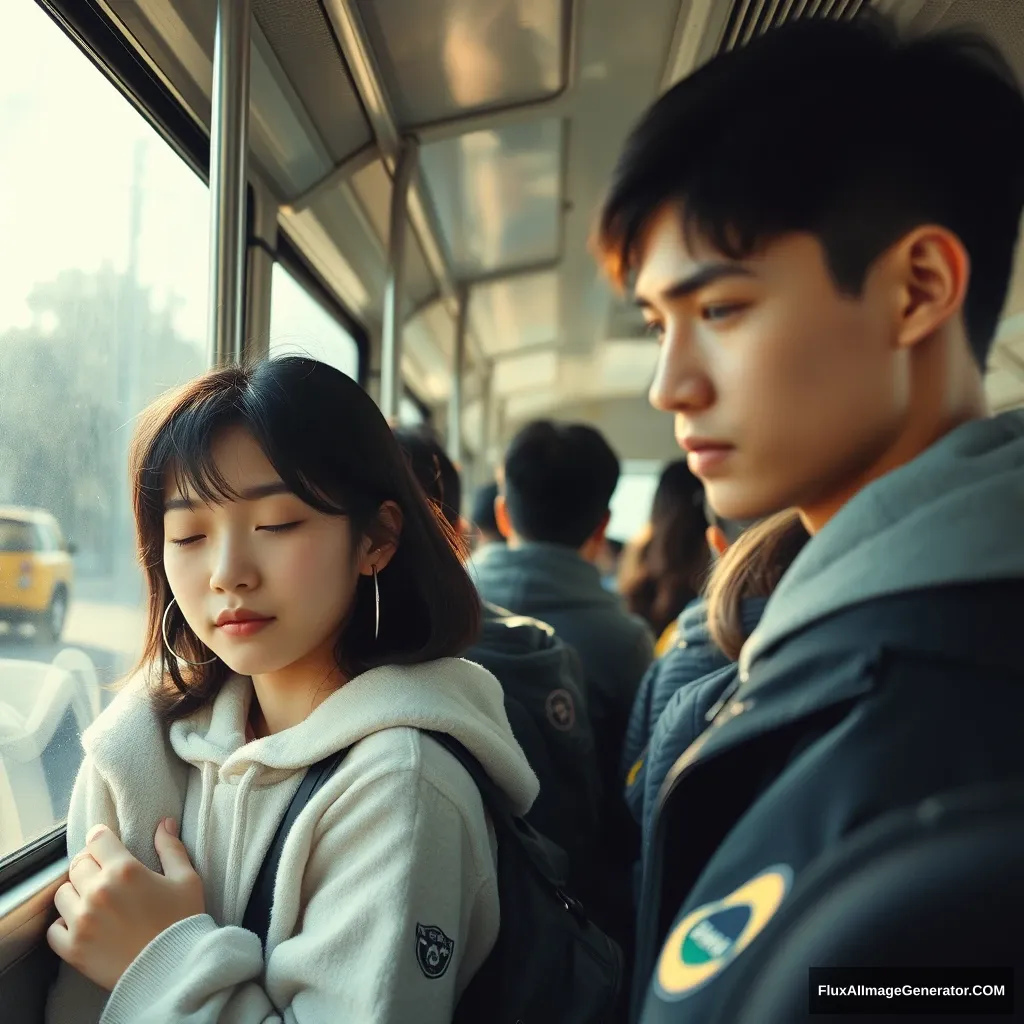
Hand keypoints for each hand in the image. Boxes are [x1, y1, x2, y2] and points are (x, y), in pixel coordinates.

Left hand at [47, 819, 204, 989]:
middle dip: (90, 864)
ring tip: (93, 900)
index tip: (106, 844)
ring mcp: (82, 920)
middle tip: (103, 874)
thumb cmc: (182, 922)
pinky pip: (54, 929)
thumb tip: (164, 823)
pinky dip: (64, 925)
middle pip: (78, 864)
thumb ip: (171, 848)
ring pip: (62, 893)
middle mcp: (99, 891)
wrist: (174, 970)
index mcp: (125, 870)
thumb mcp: (186, 880)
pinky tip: (82, 925)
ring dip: (76, 893)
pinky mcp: (73, 948)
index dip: (102, 838)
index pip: (97, 839)